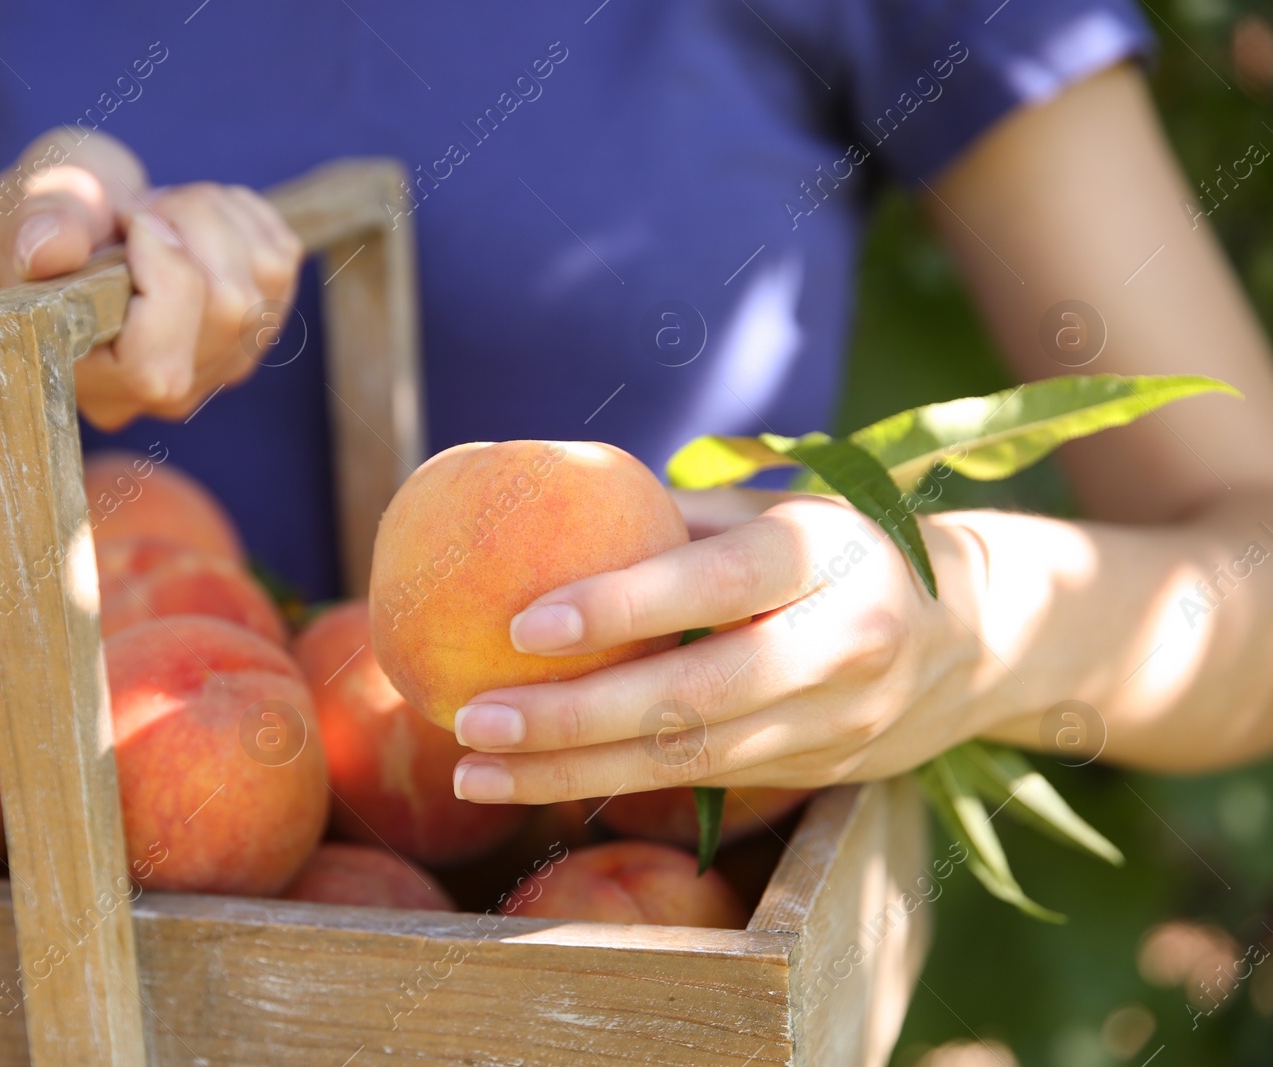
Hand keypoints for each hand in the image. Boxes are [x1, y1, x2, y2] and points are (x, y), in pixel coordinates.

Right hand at [0, 131, 301, 429]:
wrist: (79, 228)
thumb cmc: (48, 224)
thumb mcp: (25, 207)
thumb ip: (38, 223)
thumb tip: (51, 250)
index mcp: (94, 382)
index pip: (157, 367)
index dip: (164, 280)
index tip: (133, 223)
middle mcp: (165, 395)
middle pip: (228, 310)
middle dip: (191, 224)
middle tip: (140, 207)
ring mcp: (219, 367)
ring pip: (263, 277)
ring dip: (215, 213)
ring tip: (160, 209)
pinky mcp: (256, 329)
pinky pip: (281, 258)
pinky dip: (243, 215)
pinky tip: (195, 216)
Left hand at [450, 492, 996, 802]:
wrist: (981, 636)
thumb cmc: (839, 550)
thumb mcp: (777, 511)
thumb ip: (674, 522)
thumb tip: (537, 511)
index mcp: (823, 555)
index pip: (717, 583)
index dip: (623, 607)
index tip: (522, 623)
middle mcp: (840, 644)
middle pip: (696, 699)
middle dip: (574, 719)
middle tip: (473, 719)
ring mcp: (837, 722)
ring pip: (692, 765)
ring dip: (572, 774)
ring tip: (475, 772)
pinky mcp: (821, 773)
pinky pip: (702, 788)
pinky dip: (612, 786)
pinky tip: (533, 782)